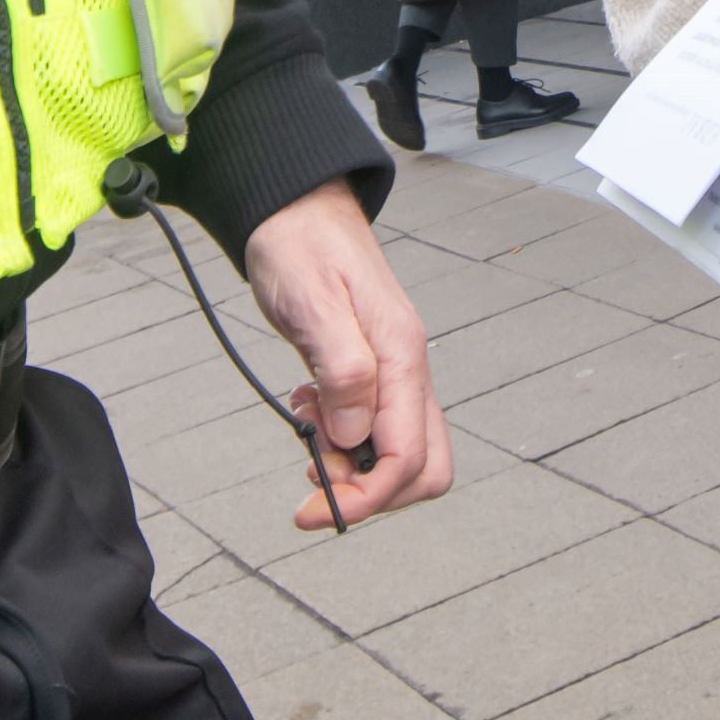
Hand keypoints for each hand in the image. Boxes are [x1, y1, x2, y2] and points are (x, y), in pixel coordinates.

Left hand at [238, 183, 451, 529]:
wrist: (295, 210)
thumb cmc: (301, 247)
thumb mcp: (314, 305)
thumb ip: (344, 373)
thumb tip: (355, 438)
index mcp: (402, 356)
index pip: (408, 458)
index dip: (365, 497)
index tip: (317, 509)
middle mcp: (408, 370)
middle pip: (423, 468)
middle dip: (371, 490)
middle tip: (315, 475)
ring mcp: (395, 372)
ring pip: (400, 452)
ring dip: (353, 464)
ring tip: (307, 429)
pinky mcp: (374, 372)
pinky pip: (375, 428)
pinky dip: (343, 439)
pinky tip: (311, 410)